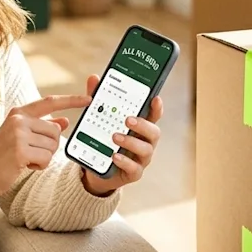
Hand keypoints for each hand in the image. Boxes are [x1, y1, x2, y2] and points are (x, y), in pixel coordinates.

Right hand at [0, 94, 91, 199]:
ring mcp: (18, 134)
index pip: (50, 102)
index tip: (88, 99)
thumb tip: (64, 121)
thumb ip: (42, 128)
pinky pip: (46, 158)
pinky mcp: (20, 150)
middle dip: (50, 146)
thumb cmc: (2, 156)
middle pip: (56, 131)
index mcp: (19, 113)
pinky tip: (24, 166)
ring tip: (25, 159)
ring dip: (44, 157)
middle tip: (32, 153)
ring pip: (53, 145)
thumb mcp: (20, 137)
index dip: (71, 100)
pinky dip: (39, 166)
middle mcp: (19, 120)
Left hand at [81, 74, 162, 196]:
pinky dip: (125, 162)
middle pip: (154, 132)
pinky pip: (134, 169)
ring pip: (146, 150)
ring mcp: (141, 159)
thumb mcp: (99, 119)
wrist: (97, 169)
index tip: (155, 98)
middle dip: (143, 125)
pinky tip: (114, 156)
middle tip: (128, 119)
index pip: (154, 116)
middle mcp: (145, 142)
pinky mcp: (133, 173)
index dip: (157, 108)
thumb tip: (94, 78)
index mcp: (141, 127)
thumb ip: (98, 99)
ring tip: (115, 136)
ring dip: (131, 142)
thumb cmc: (104, 140)